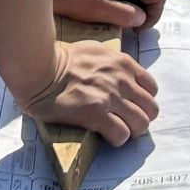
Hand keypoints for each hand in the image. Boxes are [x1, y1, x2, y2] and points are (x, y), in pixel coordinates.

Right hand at [21, 40, 159, 145]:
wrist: (38, 67)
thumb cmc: (58, 57)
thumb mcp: (94, 50)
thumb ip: (111, 62)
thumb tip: (115, 73)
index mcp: (123, 63)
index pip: (151, 88)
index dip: (143, 100)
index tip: (131, 105)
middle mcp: (122, 80)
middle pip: (151, 109)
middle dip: (141, 118)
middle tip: (125, 122)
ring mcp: (111, 98)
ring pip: (141, 124)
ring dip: (131, 131)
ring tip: (117, 130)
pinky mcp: (96, 115)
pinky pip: (121, 135)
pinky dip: (117, 139)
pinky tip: (105, 135)